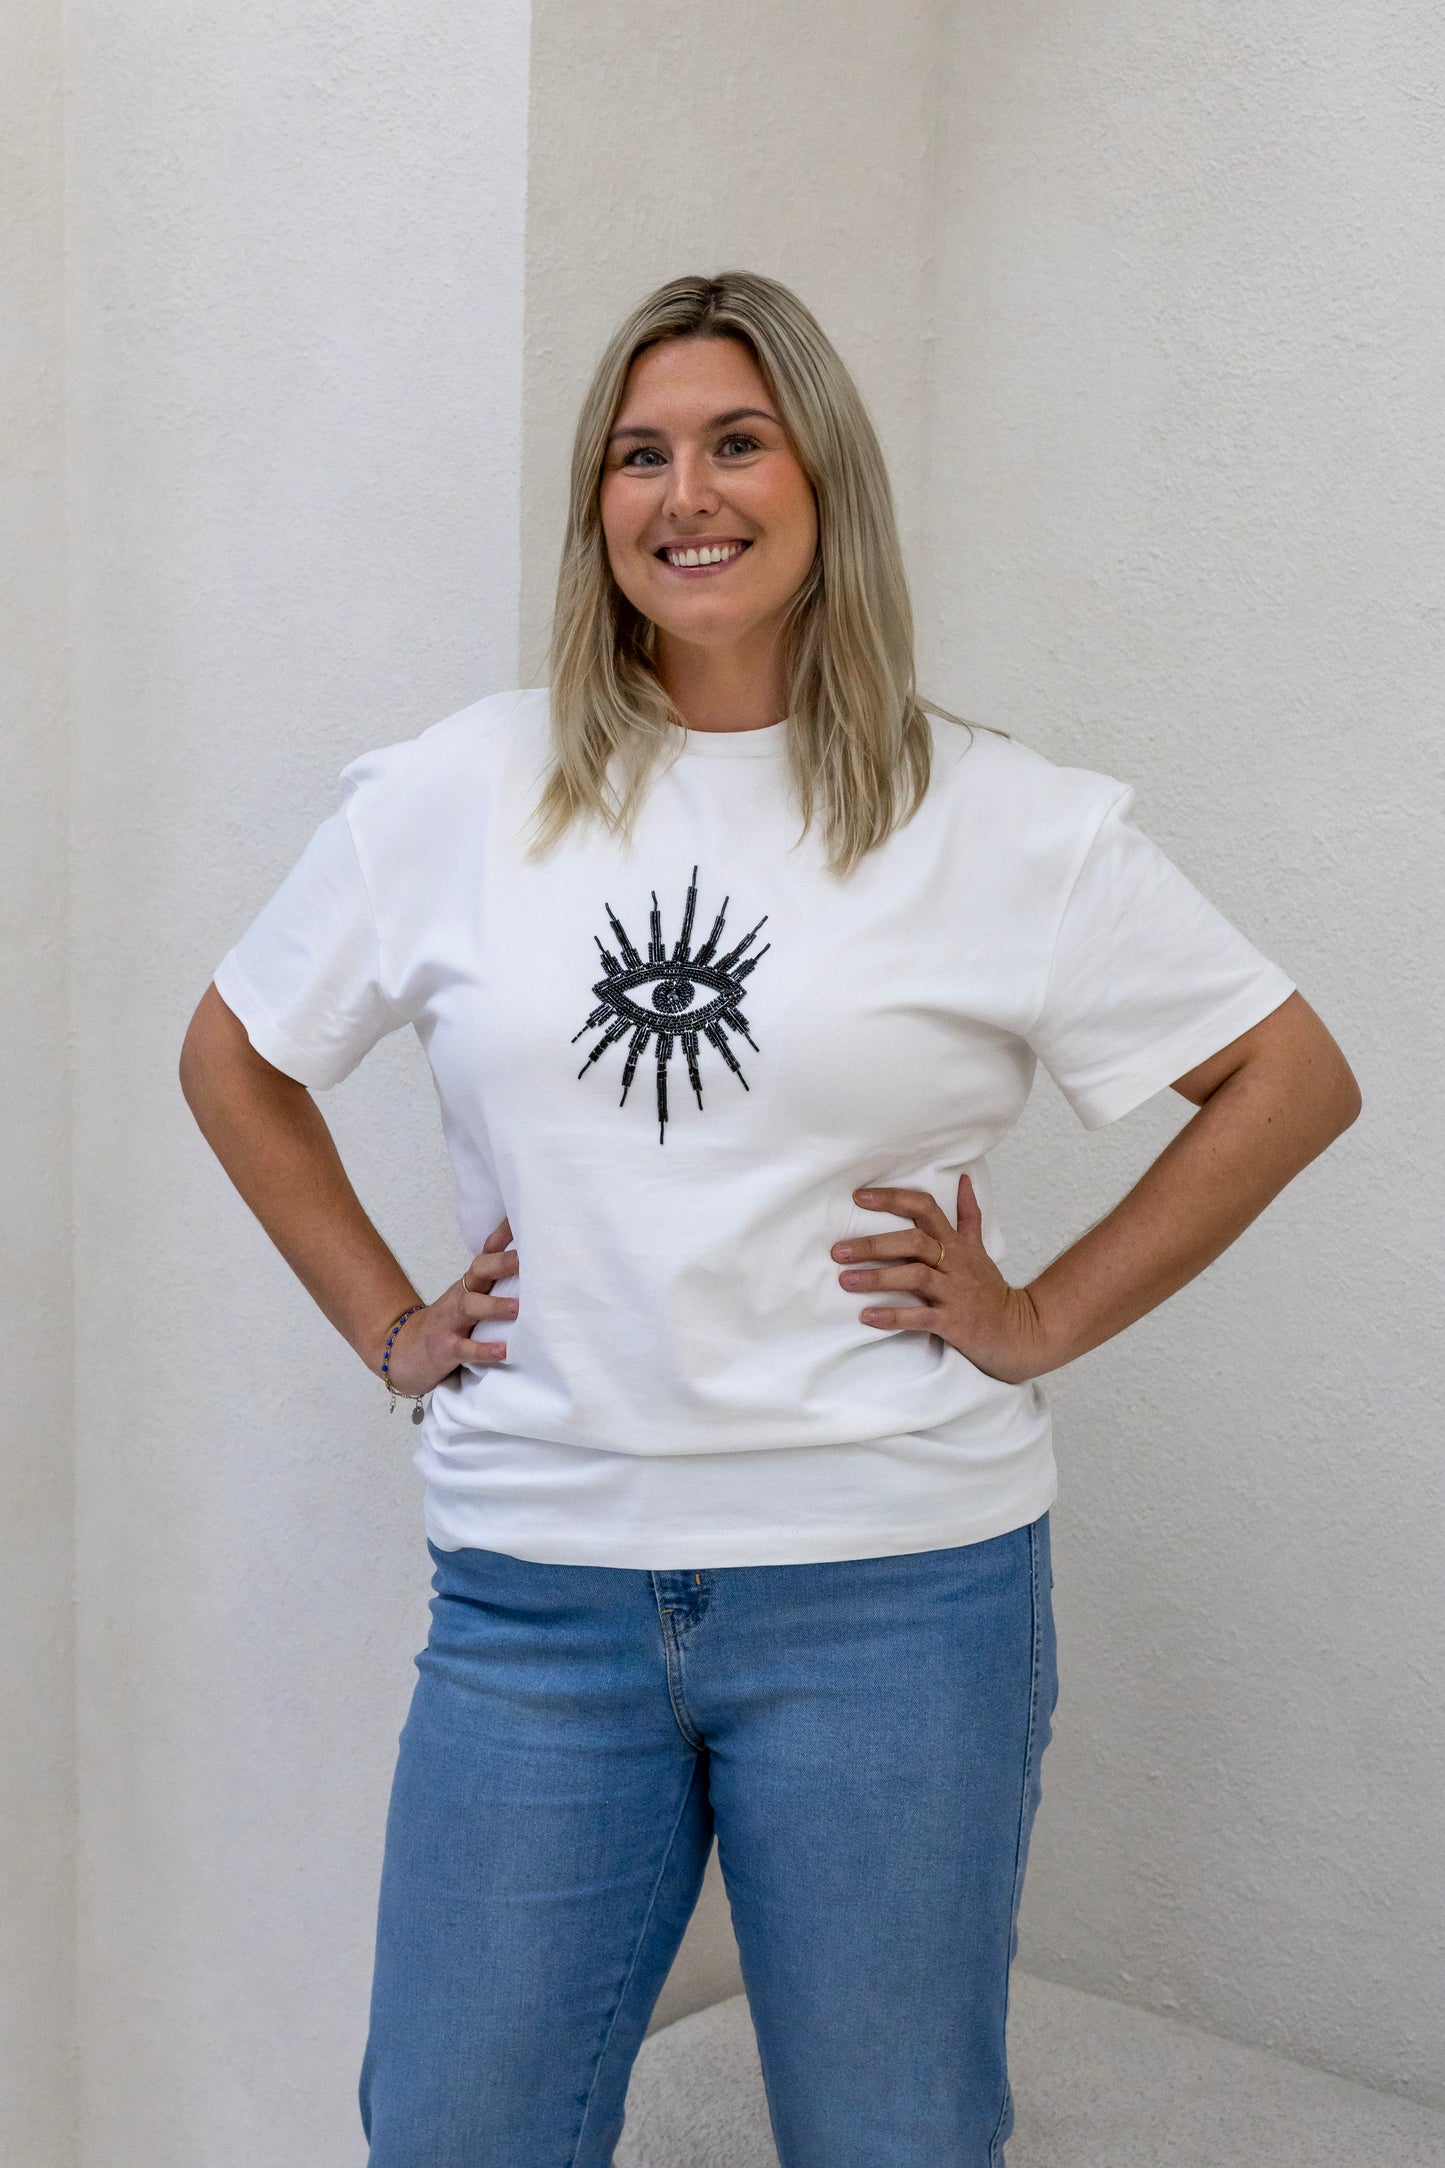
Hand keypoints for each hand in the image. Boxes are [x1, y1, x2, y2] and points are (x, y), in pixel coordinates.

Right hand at [380, 1216, 517, 1394]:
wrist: (402, 1350)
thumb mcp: (470, 1299)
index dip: (504, 1236)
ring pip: (470, 1307)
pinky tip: (503, 1351)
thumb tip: (536, 1270)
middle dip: (503, 1263)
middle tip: (528, 1259)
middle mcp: (460, 1296)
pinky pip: (464, 1348)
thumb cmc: (449, 1323)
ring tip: (518, 1308)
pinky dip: (484, 1350)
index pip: (488, 1254)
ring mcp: (450, 1321)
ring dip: (495, 1307)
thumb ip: (496, 1285)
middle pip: (478, 1271)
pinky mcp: (445, 1349)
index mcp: (470, 1283)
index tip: (524, 1220)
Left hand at [833, 1177, 1051, 1385]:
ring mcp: (955, 1292)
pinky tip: (867, 1316)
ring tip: (845, 1281)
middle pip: (914, 1242)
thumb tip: (964, 1179)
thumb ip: (968, 1216)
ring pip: (915, 1277)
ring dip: (877, 1279)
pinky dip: (893, 1315)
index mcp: (956, 1243)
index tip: (859, 1197)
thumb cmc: (991, 1291)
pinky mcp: (955, 1322)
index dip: (892, 1199)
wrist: (1020, 1332)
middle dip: (874, 1244)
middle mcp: (955, 1263)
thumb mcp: (980, 1249)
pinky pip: (921, 1317)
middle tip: (838, 1250)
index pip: (925, 1208)